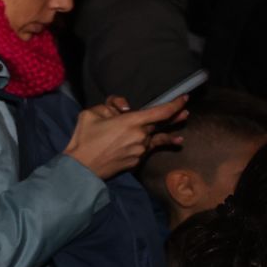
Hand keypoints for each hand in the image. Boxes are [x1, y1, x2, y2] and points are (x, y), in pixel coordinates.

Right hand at [64, 96, 185, 179]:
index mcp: (131, 122)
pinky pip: (148, 150)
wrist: (81, 167)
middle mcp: (140, 136)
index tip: (184, 99)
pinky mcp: (136, 161)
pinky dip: (155, 147)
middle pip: (162, 125)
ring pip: (155, 139)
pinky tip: (165, 149)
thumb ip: (109, 106)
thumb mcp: (91, 113)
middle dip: (174, 118)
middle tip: (186, 113)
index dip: (175, 104)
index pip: (161, 112)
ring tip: (178, 136)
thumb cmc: (84, 139)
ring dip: (167, 135)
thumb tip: (124, 109)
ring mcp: (140, 150)